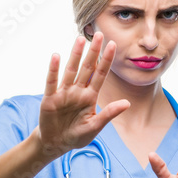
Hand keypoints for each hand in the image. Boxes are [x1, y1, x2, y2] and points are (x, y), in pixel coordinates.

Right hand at [35, 32, 129, 158]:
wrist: (56, 144)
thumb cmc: (77, 135)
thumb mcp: (95, 126)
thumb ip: (109, 114)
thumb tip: (127, 103)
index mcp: (90, 96)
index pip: (100, 74)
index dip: (106, 60)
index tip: (113, 44)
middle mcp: (78, 91)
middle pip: (87, 68)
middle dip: (93, 52)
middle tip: (100, 34)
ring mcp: (64, 93)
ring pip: (71, 70)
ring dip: (75, 55)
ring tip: (80, 39)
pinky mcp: (50, 98)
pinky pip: (52, 82)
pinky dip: (54, 69)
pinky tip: (56, 56)